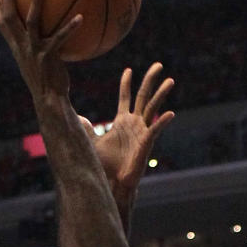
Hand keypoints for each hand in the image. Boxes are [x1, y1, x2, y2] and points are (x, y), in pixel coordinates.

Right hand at [0, 0, 80, 105]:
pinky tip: (81, 17)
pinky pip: (60, 38)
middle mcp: (22, 48)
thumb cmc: (48, 82)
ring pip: (31, 23)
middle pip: (10, 18)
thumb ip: (41, 47)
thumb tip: (52, 35)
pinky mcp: (49, 57)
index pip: (3, 26)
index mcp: (18, 49)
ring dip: (35, 4)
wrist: (50, 101)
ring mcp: (34, 51)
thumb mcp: (40, 64)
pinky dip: (71, 27)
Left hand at [81, 63, 174, 196]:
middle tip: (158, 65)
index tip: (128, 70)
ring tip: (170, 80)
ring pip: (153, 107)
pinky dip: (162, 121)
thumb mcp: (92, 141)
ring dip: (161, 94)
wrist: (113, 180)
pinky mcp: (146, 142)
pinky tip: (170, 113)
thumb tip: (75, 116)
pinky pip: (156, 129)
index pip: (125, 97)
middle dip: (150, 80)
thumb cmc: (105, 164)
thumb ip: (86, 127)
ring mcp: (142, 131)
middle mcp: (134, 123)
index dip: (126, 84)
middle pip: (144, 96)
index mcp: (122, 121)